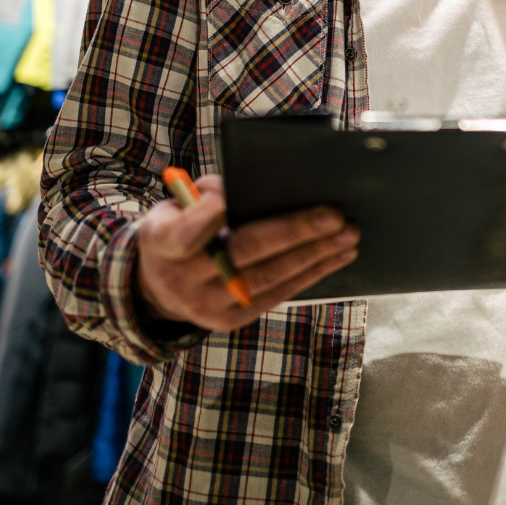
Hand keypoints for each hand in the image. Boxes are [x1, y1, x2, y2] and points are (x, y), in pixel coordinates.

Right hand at [135, 173, 357, 330]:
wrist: (157, 286)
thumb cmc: (178, 228)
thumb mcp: (177, 205)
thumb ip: (208, 193)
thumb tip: (255, 185)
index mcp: (163, 242)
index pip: (189, 231)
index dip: (213, 216)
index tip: (242, 196)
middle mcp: (183, 278)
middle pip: (245, 253)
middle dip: (295, 232)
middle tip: (334, 216)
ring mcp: (207, 305)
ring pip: (269, 277)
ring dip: (315, 255)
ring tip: (348, 235)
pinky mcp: (230, 320)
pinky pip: (277, 294)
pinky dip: (310, 273)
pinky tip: (335, 256)